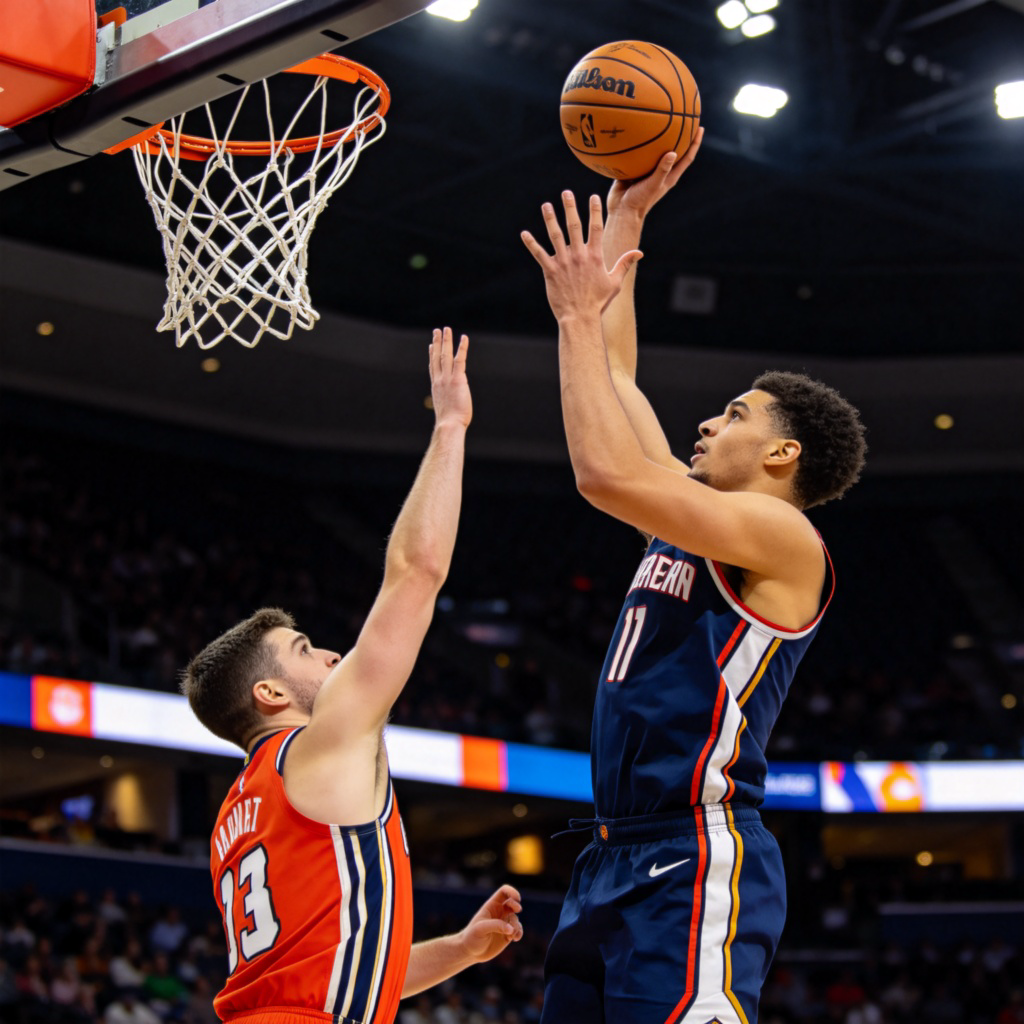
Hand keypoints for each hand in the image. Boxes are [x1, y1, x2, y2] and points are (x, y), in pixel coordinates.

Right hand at [429, 326, 471, 428]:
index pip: (433, 367)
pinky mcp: (458, 379)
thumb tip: (449, 410)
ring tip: (446, 329)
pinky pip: (460, 360)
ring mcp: (447, 379)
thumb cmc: (449, 423)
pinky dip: (462, 348)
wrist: (449, 424)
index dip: (431, 355)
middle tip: (437, 331)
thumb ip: (447, 404)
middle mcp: (440, 380)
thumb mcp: (446, 410)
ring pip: (445, 355)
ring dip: (446, 340)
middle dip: (437, 342)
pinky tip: (464, 338)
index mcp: (436, 387)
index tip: (431, 346)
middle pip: (436, 357)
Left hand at [457, 884, 523, 962]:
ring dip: (516, 925)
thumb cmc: (472, 937)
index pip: (504, 892)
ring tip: (511, 935)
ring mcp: (504, 923)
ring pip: (516, 919)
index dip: (512, 891)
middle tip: (518, 910)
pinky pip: (518, 930)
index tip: (517, 898)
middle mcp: (499, 912)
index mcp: (491, 905)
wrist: (470, 952)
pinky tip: (515, 938)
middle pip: (513, 902)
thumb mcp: (480, 929)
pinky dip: (519, 932)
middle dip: (516, 906)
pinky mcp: (508, 934)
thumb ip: (496, 926)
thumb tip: (511, 929)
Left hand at [521, 191, 641, 321]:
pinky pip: (539, 254)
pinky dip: (531, 243)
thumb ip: (624, 264)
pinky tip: (524, 233)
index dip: (595, 211)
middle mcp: (579, 255)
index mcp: (595, 256)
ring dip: (550, 219)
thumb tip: (639, 252)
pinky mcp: (550, 271)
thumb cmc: (598, 302)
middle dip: (570, 207)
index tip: (593, 196)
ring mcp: (563, 262)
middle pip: (574, 225)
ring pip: (555, 235)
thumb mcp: (615, 282)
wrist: (580, 317)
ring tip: (546, 205)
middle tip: (566, 193)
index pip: (596, 228)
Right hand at [606, 126, 703, 221]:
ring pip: (656, 152)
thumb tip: (673, 153)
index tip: (699, 127)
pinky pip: (637, 155)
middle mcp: (661, 171)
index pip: (687, 157)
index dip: (695, 143)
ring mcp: (647, 170)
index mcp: (670, 176)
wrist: (621, 210)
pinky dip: (638, 144)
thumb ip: (662, 170)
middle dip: (681, 136)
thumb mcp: (653, 185)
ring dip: (659, 138)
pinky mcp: (634, 170)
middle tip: (684, 119)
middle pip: (675, 151)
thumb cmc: (640, 201)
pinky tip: (634, 132)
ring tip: (659, 122)